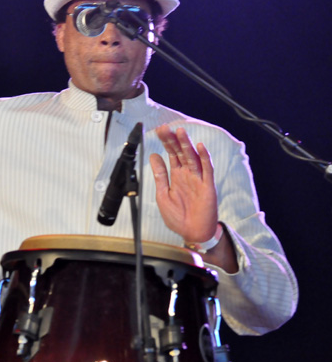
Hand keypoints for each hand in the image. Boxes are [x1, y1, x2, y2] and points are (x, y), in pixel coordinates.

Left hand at [149, 125, 217, 243]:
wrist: (192, 233)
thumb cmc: (178, 216)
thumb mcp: (162, 194)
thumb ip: (160, 175)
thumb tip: (153, 156)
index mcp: (176, 176)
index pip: (171, 154)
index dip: (166, 143)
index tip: (159, 131)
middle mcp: (188, 174)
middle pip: (180, 152)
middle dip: (173, 140)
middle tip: (166, 128)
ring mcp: (198, 179)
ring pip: (193, 158)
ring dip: (187, 145)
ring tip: (180, 132)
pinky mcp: (208, 186)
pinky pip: (207, 170)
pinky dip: (204, 158)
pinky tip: (199, 147)